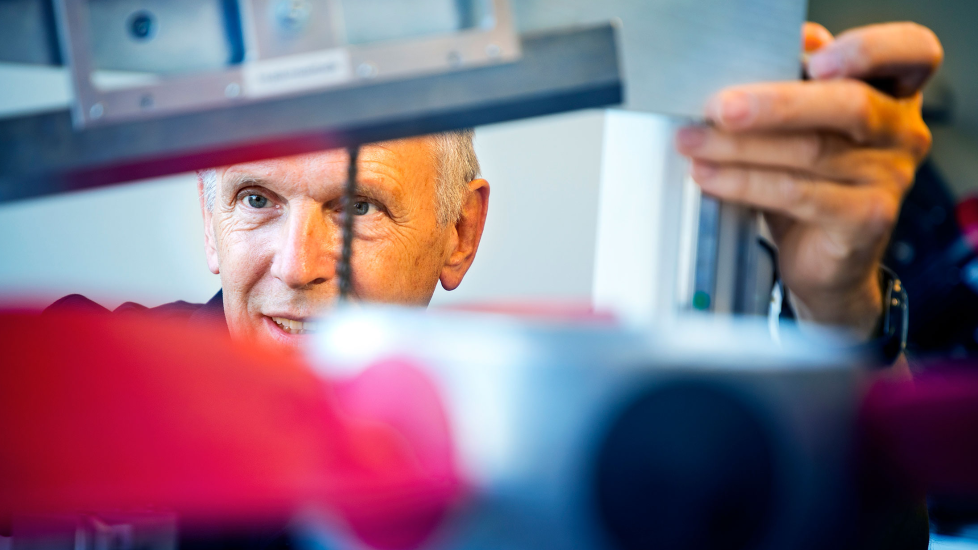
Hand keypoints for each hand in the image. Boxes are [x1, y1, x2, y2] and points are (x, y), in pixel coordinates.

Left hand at [676, 22, 942, 339]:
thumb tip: (756, 57)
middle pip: (848, 104)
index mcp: (894, 93)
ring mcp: (890, 177)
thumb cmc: (811, 182)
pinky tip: (709, 177)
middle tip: (718, 107)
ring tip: (694, 143)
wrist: (824, 260)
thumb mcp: (802, 127)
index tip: (815, 59)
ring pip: (810, 151)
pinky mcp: (866, 219)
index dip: (869, 49)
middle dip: (775, 104)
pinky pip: (797, 194)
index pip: (910, 52)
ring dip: (739, 146)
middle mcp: (901, 132)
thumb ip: (792, 85)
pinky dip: (745, 183)